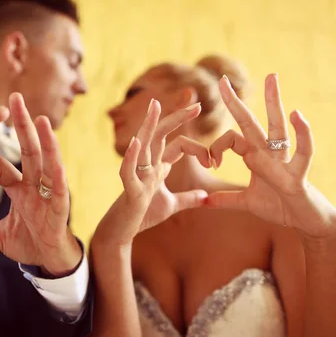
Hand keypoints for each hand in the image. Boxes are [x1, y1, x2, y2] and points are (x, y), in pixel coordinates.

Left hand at [0, 93, 80, 277]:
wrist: (50, 263)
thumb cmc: (30, 243)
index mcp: (19, 186)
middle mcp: (35, 183)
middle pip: (29, 148)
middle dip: (22, 123)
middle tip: (14, 97)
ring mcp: (48, 193)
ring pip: (46, 161)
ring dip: (44, 140)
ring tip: (39, 119)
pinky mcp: (59, 208)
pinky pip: (58, 188)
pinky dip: (56, 173)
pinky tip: (55, 161)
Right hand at [92, 99, 209, 247]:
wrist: (123, 231)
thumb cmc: (143, 215)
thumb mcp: (171, 205)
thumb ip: (188, 198)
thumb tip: (206, 196)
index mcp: (157, 166)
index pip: (179, 145)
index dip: (198, 149)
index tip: (212, 161)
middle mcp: (146, 165)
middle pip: (160, 135)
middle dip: (177, 118)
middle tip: (196, 105)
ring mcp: (137, 175)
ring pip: (142, 144)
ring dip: (148, 125)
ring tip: (155, 106)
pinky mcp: (130, 189)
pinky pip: (128, 169)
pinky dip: (131, 156)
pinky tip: (136, 142)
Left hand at [207, 74, 335, 239]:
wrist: (306, 223)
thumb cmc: (280, 208)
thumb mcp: (247, 203)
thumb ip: (226, 199)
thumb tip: (204, 201)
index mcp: (255, 157)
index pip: (231, 139)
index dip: (215, 149)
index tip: (210, 164)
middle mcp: (269, 153)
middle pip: (251, 122)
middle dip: (236, 102)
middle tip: (222, 79)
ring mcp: (284, 161)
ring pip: (277, 127)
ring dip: (274, 102)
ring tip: (271, 76)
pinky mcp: (298, 175)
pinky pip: (303, 152)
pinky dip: (302, 134)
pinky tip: (297, 115)